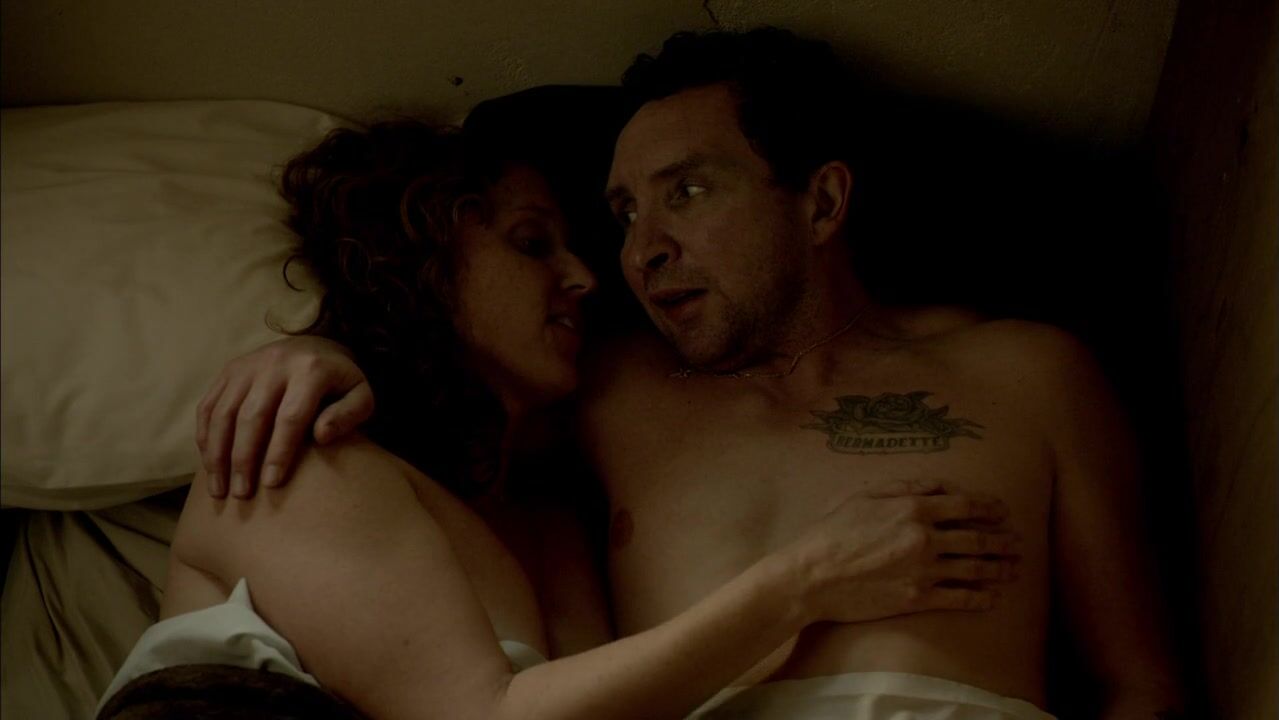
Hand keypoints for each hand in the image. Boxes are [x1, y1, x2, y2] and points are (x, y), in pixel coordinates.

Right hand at [196, 336, 372, 498]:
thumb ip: (349, 415)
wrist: (318, 346)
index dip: (279, 452)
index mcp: (311, 370)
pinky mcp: (228, 370)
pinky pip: (208, 405)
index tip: (272, 484)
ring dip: (217, 454)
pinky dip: (205, 436)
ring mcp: (247, 365)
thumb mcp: (360, 395)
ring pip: (222, 413)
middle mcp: (274, 363)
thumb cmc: (340, 383)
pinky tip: (209, 463)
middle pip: (251, 416)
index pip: (290, 416)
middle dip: (243, 459)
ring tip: (219, 489)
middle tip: (242, 495)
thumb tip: (322, 436)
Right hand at [785, 479, 1019, 622]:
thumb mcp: (864, 495)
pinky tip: (993, 598)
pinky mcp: (917, 598)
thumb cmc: (832, 531)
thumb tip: (939, 485)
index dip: (990, 507)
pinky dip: (981, 598)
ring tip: (1015, 569)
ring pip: (975, 569)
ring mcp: (924, 570)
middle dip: (1003, 540)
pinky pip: (959, 598)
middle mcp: (925, 538)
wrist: (812, 575)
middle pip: (977, 538)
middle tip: (1018, 542)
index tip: (1003, 510)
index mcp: (913, 509)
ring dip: (1000, 569)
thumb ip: (905, 486)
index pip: (965, 505)